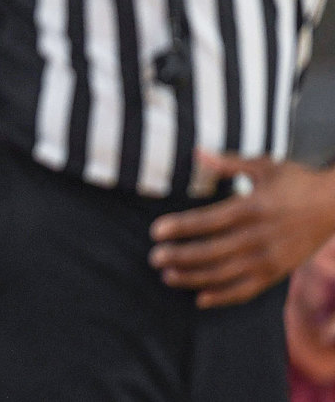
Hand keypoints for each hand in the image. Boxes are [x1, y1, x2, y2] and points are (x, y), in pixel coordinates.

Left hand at [148, 151, 334, 307]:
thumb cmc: (295, 181)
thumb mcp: (263, 166)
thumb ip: (227, 163)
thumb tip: (196, 152)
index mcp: (253, 207)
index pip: (208, 220)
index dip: (180, 227)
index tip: (155, 231)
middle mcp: (260, 236)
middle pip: (212, 251)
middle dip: (180, 256)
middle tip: (154, 258)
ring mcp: (270, 258)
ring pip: (226, 274)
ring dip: (194, 278)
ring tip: (168, 276)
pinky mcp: (278, 272)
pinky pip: (247, 290)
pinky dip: (223, 297)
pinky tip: (200, 299)